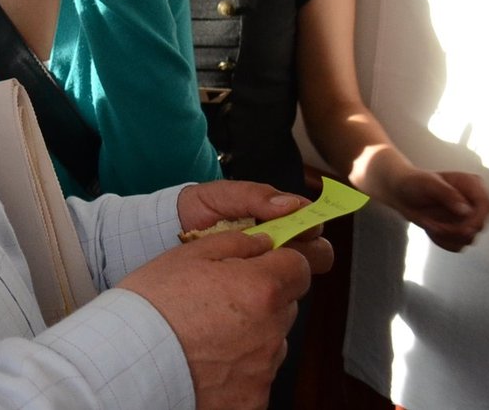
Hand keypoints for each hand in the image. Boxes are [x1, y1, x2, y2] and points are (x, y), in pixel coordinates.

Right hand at [119, 231, 313, 409]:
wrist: (128, 360)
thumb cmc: (153, 304)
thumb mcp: (189, 254)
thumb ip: (237, 243)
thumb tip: (264, 242)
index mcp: (261, 289)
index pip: (299, 267)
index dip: (280, 263)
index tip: (262, 266)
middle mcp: (271, 331)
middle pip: (284, 306)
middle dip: (263, 299)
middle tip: (222, 301)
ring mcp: (263, 370)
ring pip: (271, 341)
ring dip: (252, 334)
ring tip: (208, 334)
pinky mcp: (252, 400)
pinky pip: (256, 377)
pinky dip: (239, 370)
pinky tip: (209, 361)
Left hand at [178, 180, 333, 273]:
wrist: (170, 232)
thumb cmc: (199, 208)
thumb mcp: (222, 194)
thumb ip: (254, 195)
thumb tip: (292, 204)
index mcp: (280, 219)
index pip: (315, 228)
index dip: (311, 228)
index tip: (298, 228)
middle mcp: (281, 244)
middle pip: (317, 254)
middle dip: (304, 252)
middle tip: (275, 247)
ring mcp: (268, 267)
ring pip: (297, 275)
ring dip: (282, 269)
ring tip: (253, 260)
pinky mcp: (253, 286)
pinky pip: (272, 293)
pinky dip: (264, 286)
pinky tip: (242, 277)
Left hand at [391, 169, 488, 250]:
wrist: (401, 193)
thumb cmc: (414, 182)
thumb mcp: (428, 183)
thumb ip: (447, 194)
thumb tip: (467, 211)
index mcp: (472, 185)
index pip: (486, 206)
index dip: (477, 220)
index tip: (462, 228)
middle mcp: (474, 203)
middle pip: (478, 226)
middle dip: (455, 230)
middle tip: (434, 225)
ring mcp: (468, 218)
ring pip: (468, 239)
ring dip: (446, 236)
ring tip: (429, 223)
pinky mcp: (459, 231)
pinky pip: (457, 246)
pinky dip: (442, 242)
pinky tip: (431, 229)